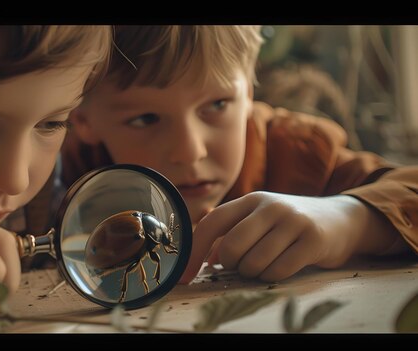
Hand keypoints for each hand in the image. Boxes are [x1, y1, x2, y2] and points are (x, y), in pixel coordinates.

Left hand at [180, 192, 379, 282]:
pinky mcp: (313, 240)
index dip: (194, 251)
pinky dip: (272, 277)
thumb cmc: (289, 224)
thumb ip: (230, 234)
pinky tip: (281, 267)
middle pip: (231, 246)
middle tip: (242, 265)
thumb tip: (202, 260)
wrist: (341, 219)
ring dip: (253, 273)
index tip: (184, 275)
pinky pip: (277, 271)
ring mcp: (293, 221)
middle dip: (231, 265)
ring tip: (266, 262)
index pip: (212, 222)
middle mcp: (270, 206)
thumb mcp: (259, 219)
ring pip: (253, 263)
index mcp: (251, 199)